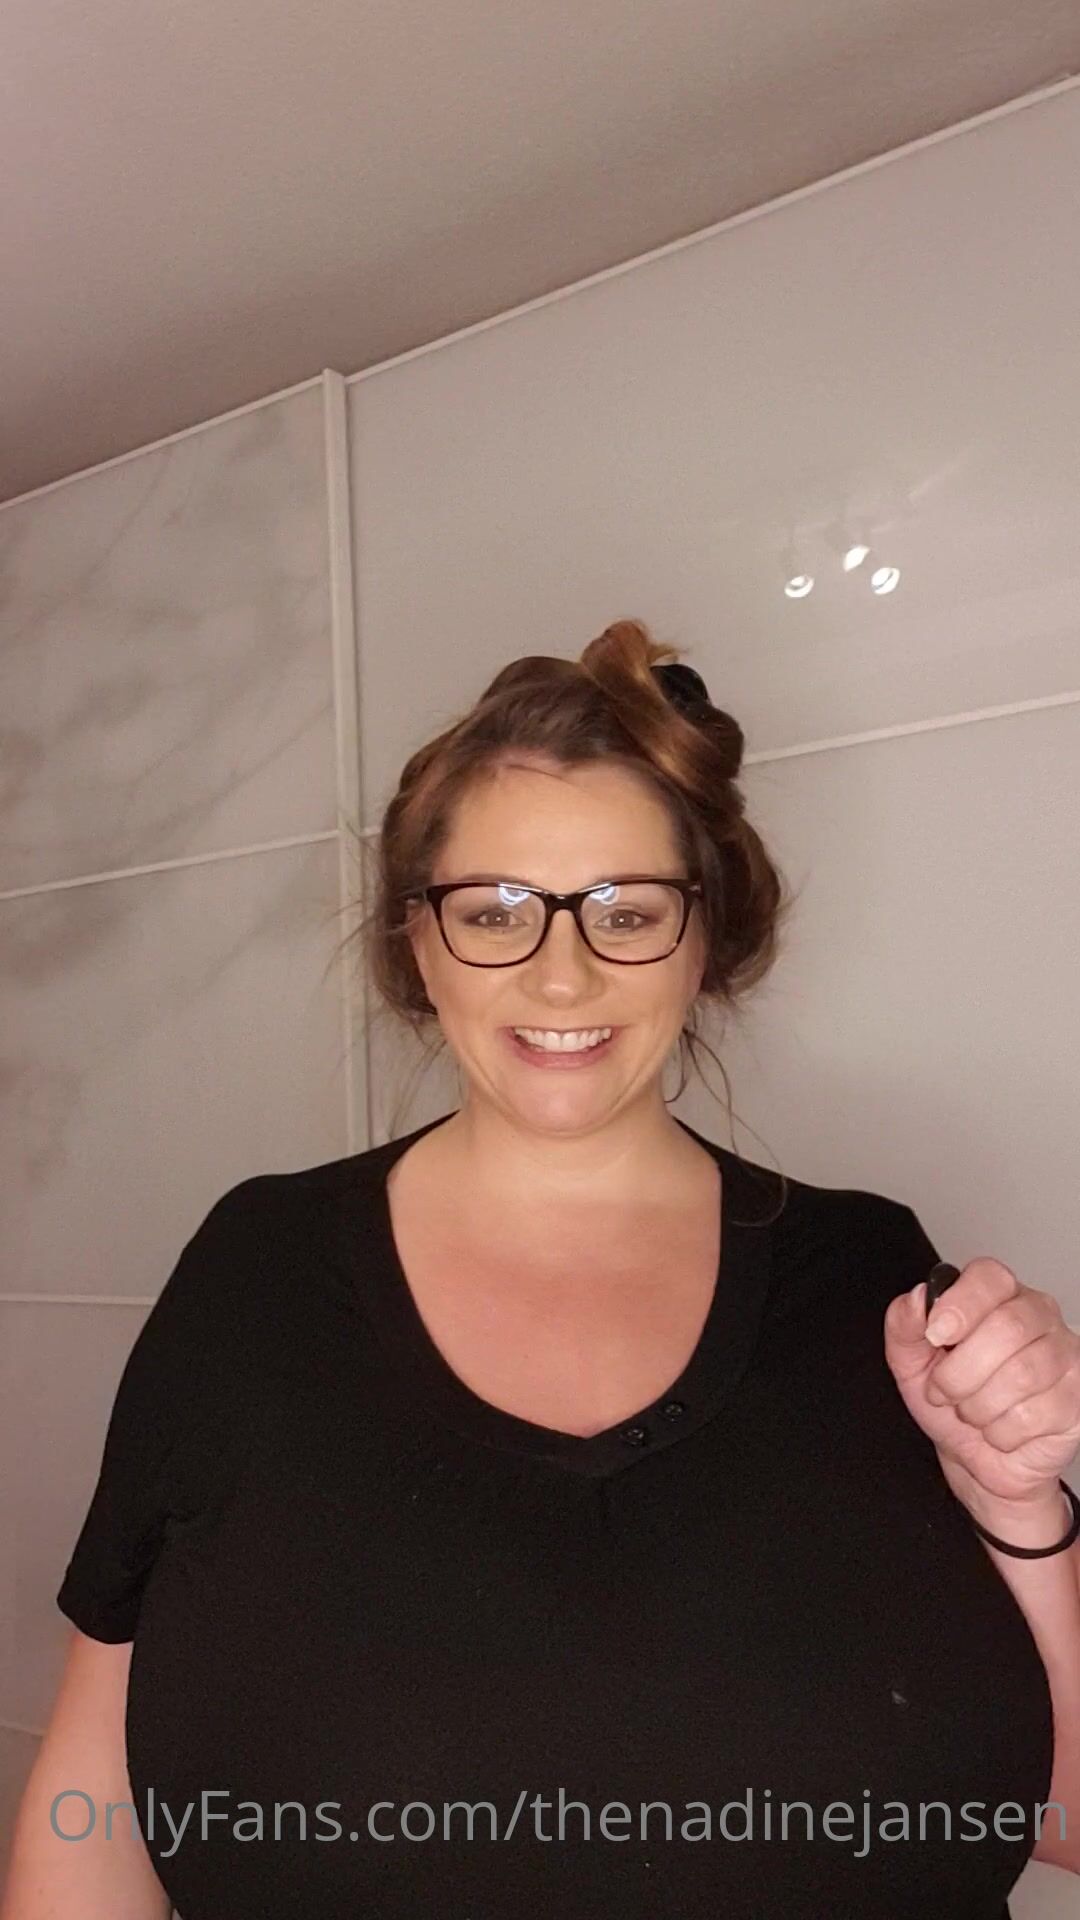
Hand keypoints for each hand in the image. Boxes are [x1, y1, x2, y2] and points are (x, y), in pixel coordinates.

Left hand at [884, 1256, 1079, 1512]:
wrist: (976, 1460)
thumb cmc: (950, 1403)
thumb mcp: (911, 1363)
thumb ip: (904, 1325)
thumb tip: (917, 1297)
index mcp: (998, 1296)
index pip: (990, 1277)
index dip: (960, 1304)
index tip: (935, 1334)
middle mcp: (1039, 1316)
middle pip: (1007, 1328)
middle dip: (960, 1372)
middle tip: (942, 1392)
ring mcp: (1065, 1356)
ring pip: (1022, 1374)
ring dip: (978, 1405)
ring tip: (971, 1411)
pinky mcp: (1077, 1400)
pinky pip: (1036, 1414)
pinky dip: (1001, 1432)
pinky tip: (1000, 1430)